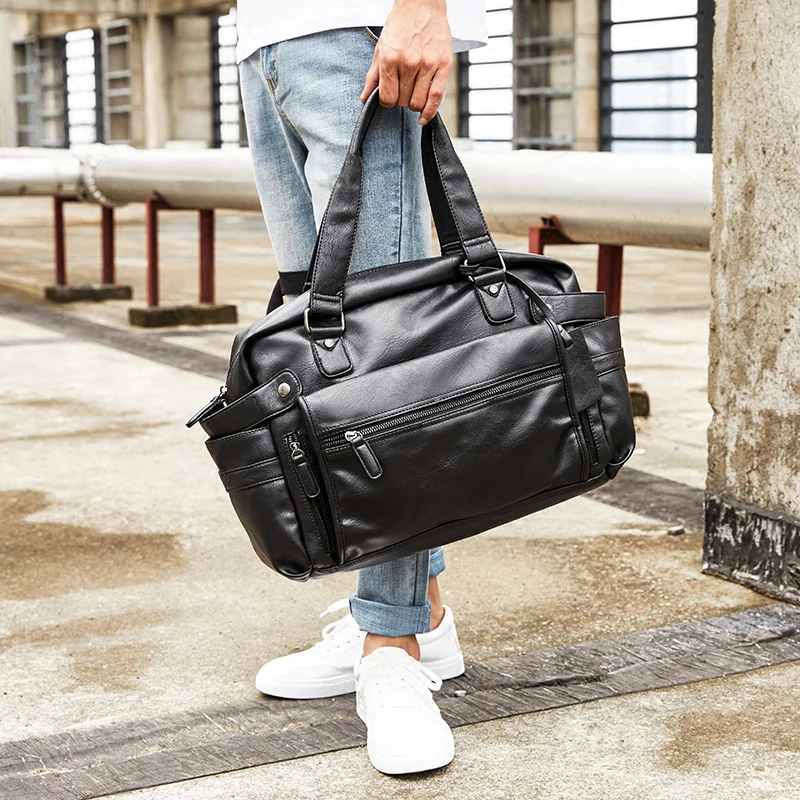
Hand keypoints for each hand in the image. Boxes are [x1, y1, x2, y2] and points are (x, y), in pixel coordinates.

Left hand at [360, 0, 452, 125]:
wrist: (422, 3)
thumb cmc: (400, 25)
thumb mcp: (381, 47)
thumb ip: (373, 75)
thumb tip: (365, 97)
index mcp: (390, 58)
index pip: (387, 98)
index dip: (387, 102)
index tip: (390, 98)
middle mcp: (408, 62)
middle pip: (403, 101)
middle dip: (401, 100)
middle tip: (403, 89)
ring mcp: (427, 64)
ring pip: (418, 102)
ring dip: (414, 104)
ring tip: (413, 94)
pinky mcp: (444, 65)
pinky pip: (437, 97)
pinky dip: (429, 111)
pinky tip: (423, 117)